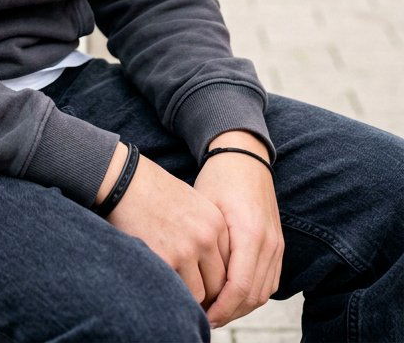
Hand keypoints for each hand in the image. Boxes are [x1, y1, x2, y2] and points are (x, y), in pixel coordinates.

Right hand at [103, 149, 229, 307]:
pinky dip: (170, 292)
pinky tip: (160, 281)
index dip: (215, 279)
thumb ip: (205, 233)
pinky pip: (176, 292)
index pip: (230, 266)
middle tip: (190, 294)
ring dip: (187, 295)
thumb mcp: (191, 204)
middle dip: (206, 294)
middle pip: (218, 284)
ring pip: (199, 294)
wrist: (124, 179)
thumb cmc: (152, 191)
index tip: (202, 283)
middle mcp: (206, 237)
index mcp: (216, 223)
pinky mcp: (165, 259)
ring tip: (173, 287)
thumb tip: (208, 269)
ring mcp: (186, 249)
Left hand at [194, 132, 283, 328]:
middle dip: (229, 312)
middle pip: (253, 296)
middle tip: (204, 317)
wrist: (244, 156)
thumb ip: (205, 245)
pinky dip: (252, 294)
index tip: (201, 315)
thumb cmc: (218, 179)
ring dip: (240, 307)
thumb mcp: (205, 207)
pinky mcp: (279, 245)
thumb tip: (193, 281)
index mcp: (250, 233)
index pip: (239, 287)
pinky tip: (230, 295)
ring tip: (215, 310)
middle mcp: (269, 242)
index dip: (221, 308)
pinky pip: (269, 282)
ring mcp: (277, 245)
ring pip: (263, 293)